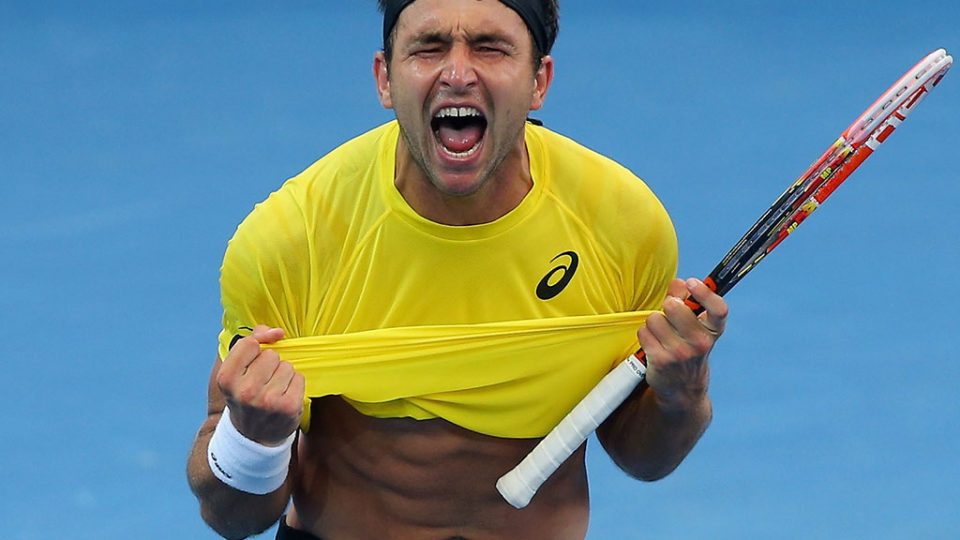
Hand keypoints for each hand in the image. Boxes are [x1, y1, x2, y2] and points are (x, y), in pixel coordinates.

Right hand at [216, 325, 304, 444]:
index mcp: (227, 379)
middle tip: (263, 382)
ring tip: (273, 390)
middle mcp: (246, 391)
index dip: (256, 347)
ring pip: (287, 366)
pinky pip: (299, 377)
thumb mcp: (237, 371)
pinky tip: (284, 397)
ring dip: (284, 375)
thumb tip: (277, 332)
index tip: (254, 360)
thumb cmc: (246, 396)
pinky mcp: (288, 407)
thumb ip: (252, 342)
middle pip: (271, 354)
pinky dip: (295, 385)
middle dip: (270, 364)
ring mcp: (268, 401)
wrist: (252, 437)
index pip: (249, 343)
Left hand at [638, 278, 727, 409]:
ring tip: (661, 333)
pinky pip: (643, 331)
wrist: (682, 389)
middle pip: (674, 306)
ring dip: (654, 322)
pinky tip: (654, 343)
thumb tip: (678, 282)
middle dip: (667, 305)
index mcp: (713, 331)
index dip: (705, 292)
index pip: (718, 309)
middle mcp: (700, 343)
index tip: (692, 283)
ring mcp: (680, 353)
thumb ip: (687, 300)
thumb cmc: (688, 349)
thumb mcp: (696, 327)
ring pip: (654, 318)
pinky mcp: (660, 360)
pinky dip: (645, 335)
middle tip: (670, 314)